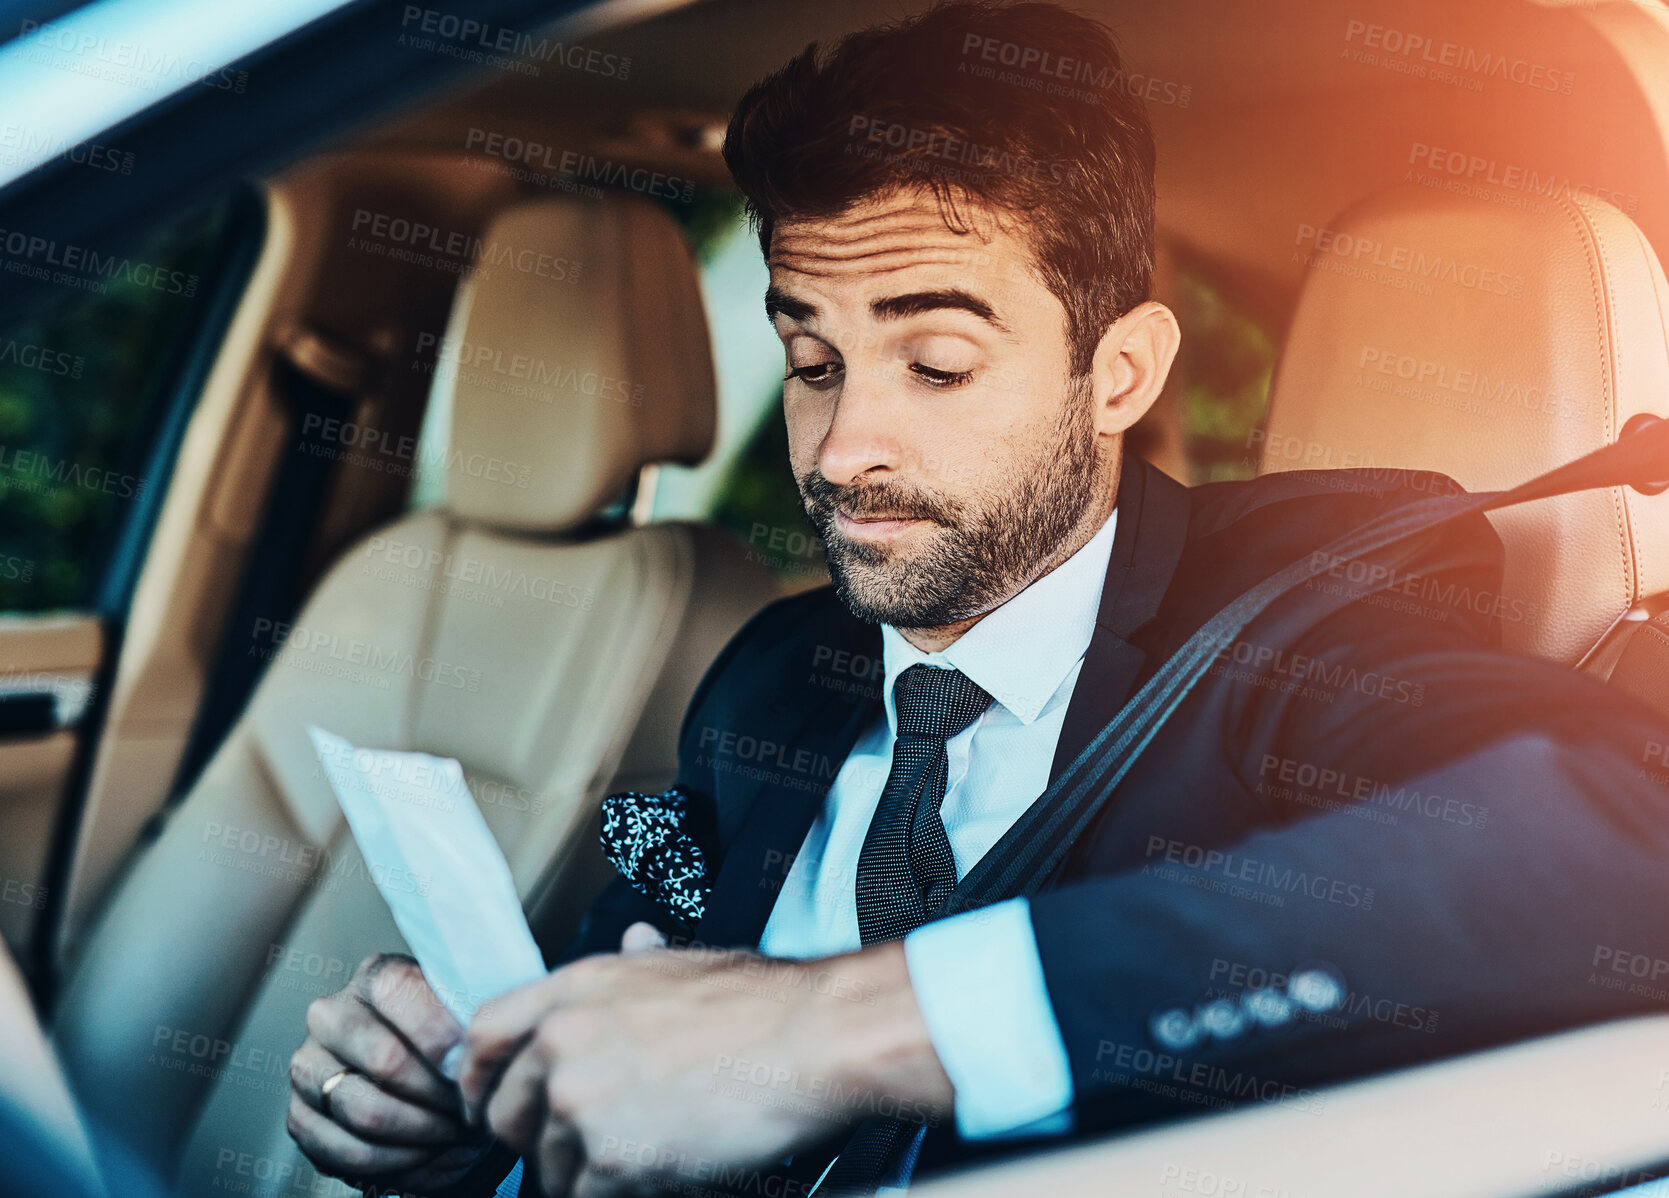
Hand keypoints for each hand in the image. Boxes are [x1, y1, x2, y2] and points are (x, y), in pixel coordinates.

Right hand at [288, 954, 492, 1190]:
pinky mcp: (299, 1116)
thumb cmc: (453, 1052)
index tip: (473, 1061)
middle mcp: (330, 1015)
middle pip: (385, 1058)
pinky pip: (348, 1150)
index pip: (396, 989)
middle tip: (471, 1108)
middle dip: (438, 1093)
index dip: (440, 1031)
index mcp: (375, 977)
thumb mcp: (467, 1021)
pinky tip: (426, 1152)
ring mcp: (308, 1066)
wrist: (431, 1095)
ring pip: (366, 1110)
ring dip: (423, 1131)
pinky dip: (397, 1160)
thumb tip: (477, 1037)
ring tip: (456, 1132)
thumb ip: (469, 1017)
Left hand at [457, 927, 952, 1196]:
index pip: (481, 1036)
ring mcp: (580, 1101)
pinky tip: (662, 1172)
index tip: (492, 1101)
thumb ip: (638, 964)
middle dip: (534, 1136)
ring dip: (585, 1171)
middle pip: (501, 1112)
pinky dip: (617, 1195)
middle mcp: (562, 1040)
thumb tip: (635, 941)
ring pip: (546, 1166)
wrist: (809, 1038)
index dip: (480, 1077)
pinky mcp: (609, 1158)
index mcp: (574, 987)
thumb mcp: (683, 963)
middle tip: (584, 1142)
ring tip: (645, 1153)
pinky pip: (584, 1197)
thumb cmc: (763, 1001)